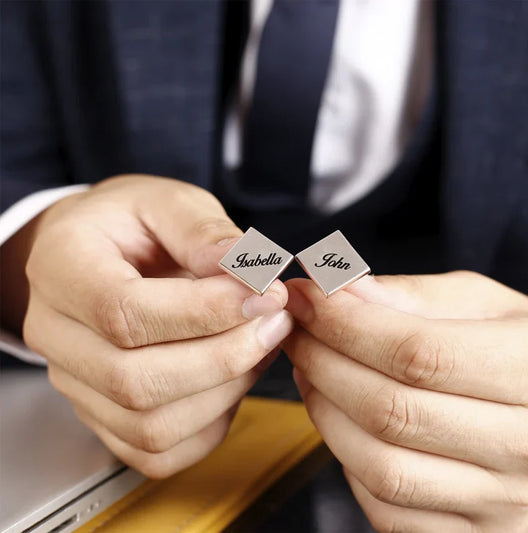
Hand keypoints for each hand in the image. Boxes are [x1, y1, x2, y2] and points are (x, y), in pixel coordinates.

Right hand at [22, 175, 292, 477]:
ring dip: (225, 391)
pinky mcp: (102, 413)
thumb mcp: (166, 202)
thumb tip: (251, 271)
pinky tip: (234, 379)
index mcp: (63, 268)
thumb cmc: (130, 223)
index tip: (265, 296)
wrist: (98, 251)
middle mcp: (56, 334)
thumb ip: (204, 232)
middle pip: (135, 380)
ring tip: (261, 345)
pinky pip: (157, 451)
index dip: (204, 312)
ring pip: (150, 426)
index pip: (124, 312)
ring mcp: (75, 382)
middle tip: (275, 321)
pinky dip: (210, 424)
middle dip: (225, 357)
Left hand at [284, 271, 527, 531]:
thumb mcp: (485, 305)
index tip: (306, 298)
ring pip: (380, 465)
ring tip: (308, 368)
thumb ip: (415, 296)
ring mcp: (499, 503)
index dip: (345, 323)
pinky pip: (385, 507)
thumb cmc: (517, 350)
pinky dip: (347, 458)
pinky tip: (341, 417)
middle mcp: (523, 448)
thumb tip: (344, 290)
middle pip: (389, 410)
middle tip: (296, 329)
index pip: (416, 353)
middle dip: (322, 360)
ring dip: (324, 410)